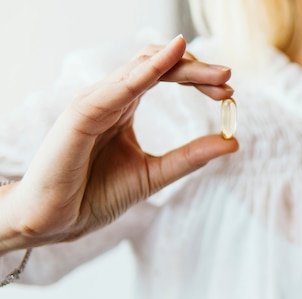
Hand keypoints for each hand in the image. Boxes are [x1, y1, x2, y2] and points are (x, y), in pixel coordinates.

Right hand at [0, 35, 238, 250]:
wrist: (56, 223)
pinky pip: (119, 87)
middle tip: (228, 79)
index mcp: (124, 107)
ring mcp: (95, 102)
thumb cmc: (94, 196)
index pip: (165, 77)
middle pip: (158, 65)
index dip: (199, 80)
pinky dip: (148, 71)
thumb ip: (190, 156)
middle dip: (197, 69)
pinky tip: (173, 60)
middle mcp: (111, 98)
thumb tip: (233, 141)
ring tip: (218, 75)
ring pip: (142, 66)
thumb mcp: (155, 174)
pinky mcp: (82, 114)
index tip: (229, 94)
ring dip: (183, 66)